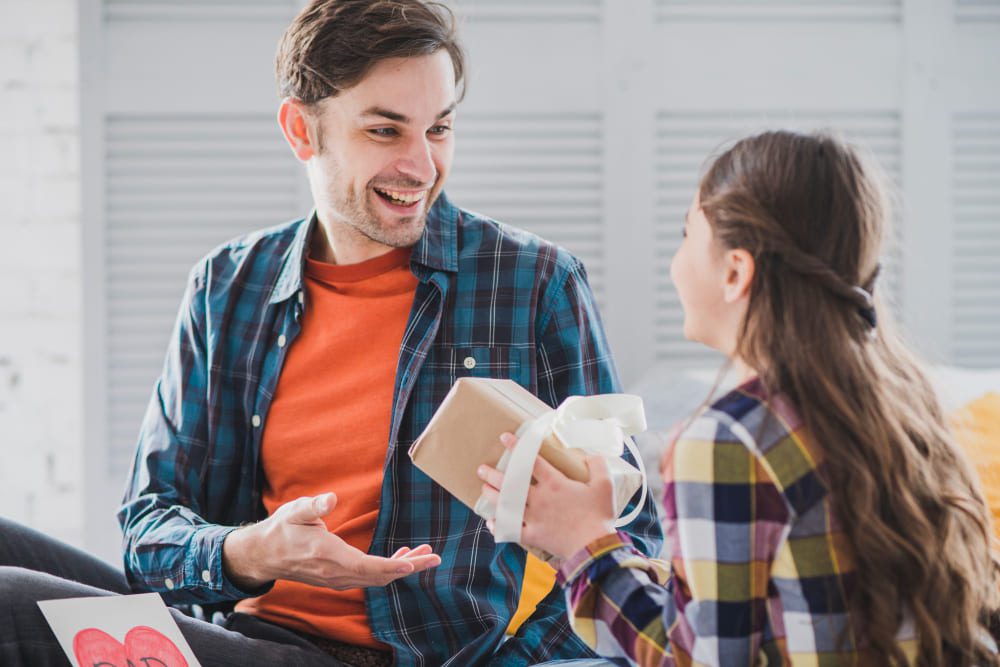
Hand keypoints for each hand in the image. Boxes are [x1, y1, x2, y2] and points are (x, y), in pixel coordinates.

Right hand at [223, 492, 440, 589]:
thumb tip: (330, 498)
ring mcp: (337, 579)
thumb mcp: (295, 512)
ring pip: (376, 578)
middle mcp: (336, 573)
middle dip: (409, 567)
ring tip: (423, 553)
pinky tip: (400, 558)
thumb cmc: (281, 530)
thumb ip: (314, 505)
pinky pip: (368, 578)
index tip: (414, 563)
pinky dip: (388, 569)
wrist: (263, 555)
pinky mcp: (338, 578)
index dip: (393, 566)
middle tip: (434, 556)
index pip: (367, 566)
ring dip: (401, 568)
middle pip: (379, 575)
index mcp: (329, 556)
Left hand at [477, 433, 616, 560]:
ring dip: (492, 496)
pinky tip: (492, 521)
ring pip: (506, 504)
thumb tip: (592, 455)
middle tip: (482, 469)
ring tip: (484, 489)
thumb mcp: (604, 485)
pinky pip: (511, 530)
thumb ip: (598, 466)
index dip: (517, 447)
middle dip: (493, 475)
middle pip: (510, 483)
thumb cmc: (599, 515)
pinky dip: (500, 526)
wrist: (594, 548)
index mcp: (554, 483)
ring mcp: (533, 518)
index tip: (504, 438)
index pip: (531, 461)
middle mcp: (539, 499)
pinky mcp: (532, 535)